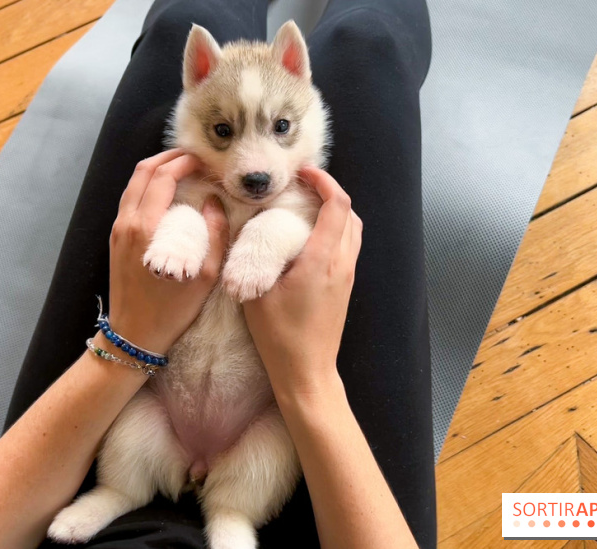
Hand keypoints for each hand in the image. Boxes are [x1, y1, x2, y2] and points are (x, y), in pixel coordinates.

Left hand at [108, 149, 228, 354]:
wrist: (133, 335)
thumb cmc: (172, 310)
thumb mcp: (206, 275)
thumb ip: (215, 233)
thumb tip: (214, 201)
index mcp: (146, 227)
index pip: (163, 176)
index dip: (185, 162)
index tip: (206, 161)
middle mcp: (127, 222)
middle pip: (144, 171)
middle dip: (169, 158)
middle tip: (196, 157)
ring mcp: (118, 230)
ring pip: (133, 183)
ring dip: (157, 170)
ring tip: (183, 170)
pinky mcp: (116, 239)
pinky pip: (130, 200)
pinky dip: (148, 187)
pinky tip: (168, 193)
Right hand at [243, 166, 361, 397]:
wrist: (307, 372)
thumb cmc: (280, 336)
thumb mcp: (255, 293)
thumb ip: (252, 256)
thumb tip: (243, 226)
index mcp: (322, 260)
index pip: (337, 205)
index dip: (324, 181)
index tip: (303, 173)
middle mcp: (342, 264)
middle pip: (350, 213)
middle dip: (329, 191)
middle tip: (301, 185)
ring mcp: (347, 276)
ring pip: (353, 230)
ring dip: (335, 211)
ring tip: (306, 206)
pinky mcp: (345, 287)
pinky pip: (348, 246)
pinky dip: (336, 230)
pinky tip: (310, 235)